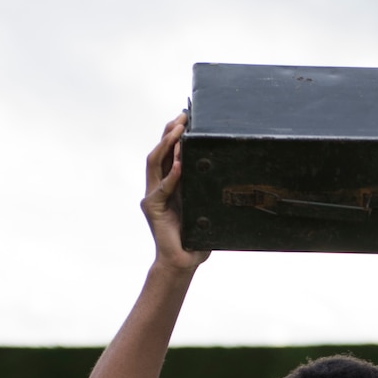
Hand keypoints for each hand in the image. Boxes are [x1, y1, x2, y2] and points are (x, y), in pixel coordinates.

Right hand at [143, 113, 208, 272]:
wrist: (184, 261)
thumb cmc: (196, 236)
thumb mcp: (204, 205)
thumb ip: (206, 187)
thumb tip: (225, 166)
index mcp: (170, 183)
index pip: (168, 152)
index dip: (174, 133)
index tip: (187, 116)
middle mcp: (158, 186)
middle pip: (159, 151)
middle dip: (170, 132)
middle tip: (183, 116)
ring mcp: (152, 196)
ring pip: (155, 163)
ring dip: (167, 146)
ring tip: (179, 132)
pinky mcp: (152, 209)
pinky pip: (162, 189)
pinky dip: (171, 177)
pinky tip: (180, 165)